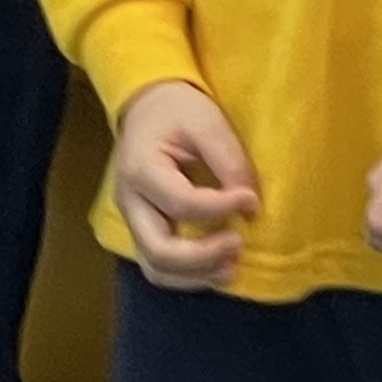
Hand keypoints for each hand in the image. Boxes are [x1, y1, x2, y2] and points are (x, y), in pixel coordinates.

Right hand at [114, 80, 260, 290]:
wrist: (147, 106)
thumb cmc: (176, 109)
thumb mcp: (206, 121)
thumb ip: (228, 161)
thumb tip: (250, 206)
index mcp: (141, 169)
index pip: (182, 204)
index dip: (221, 207)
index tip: (252, 201)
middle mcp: (130, 202)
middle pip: (159, 251)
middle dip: (203, 258)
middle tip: (238, 245)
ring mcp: (132, 219)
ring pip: (155, 268)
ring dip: (195, 276)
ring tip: (231, 268)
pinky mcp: (142, 228)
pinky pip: (159, 265)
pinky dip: (187, 274)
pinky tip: (215, 266)